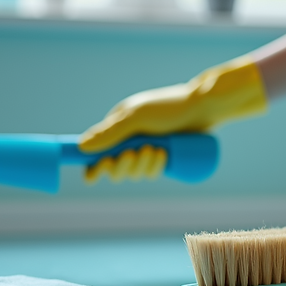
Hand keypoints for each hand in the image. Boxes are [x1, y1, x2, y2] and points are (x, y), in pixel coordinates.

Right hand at [78, 56, 266, 182]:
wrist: (203, 107)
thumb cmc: (170, 107)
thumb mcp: (137, 119)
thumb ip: (110, 132)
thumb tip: (82, 147)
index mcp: (116, 126)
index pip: (97, 150)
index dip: (92, 166)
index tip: (91, 178)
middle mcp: (129, 138)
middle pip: (114, 166)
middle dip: (123, 166)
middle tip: (134, 155)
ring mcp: (146, 148)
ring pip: (134, 171)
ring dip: (143, 166)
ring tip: (159, 151)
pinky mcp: (162, 157)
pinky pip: (151, 172)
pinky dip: (156, 169)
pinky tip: (165, 159)